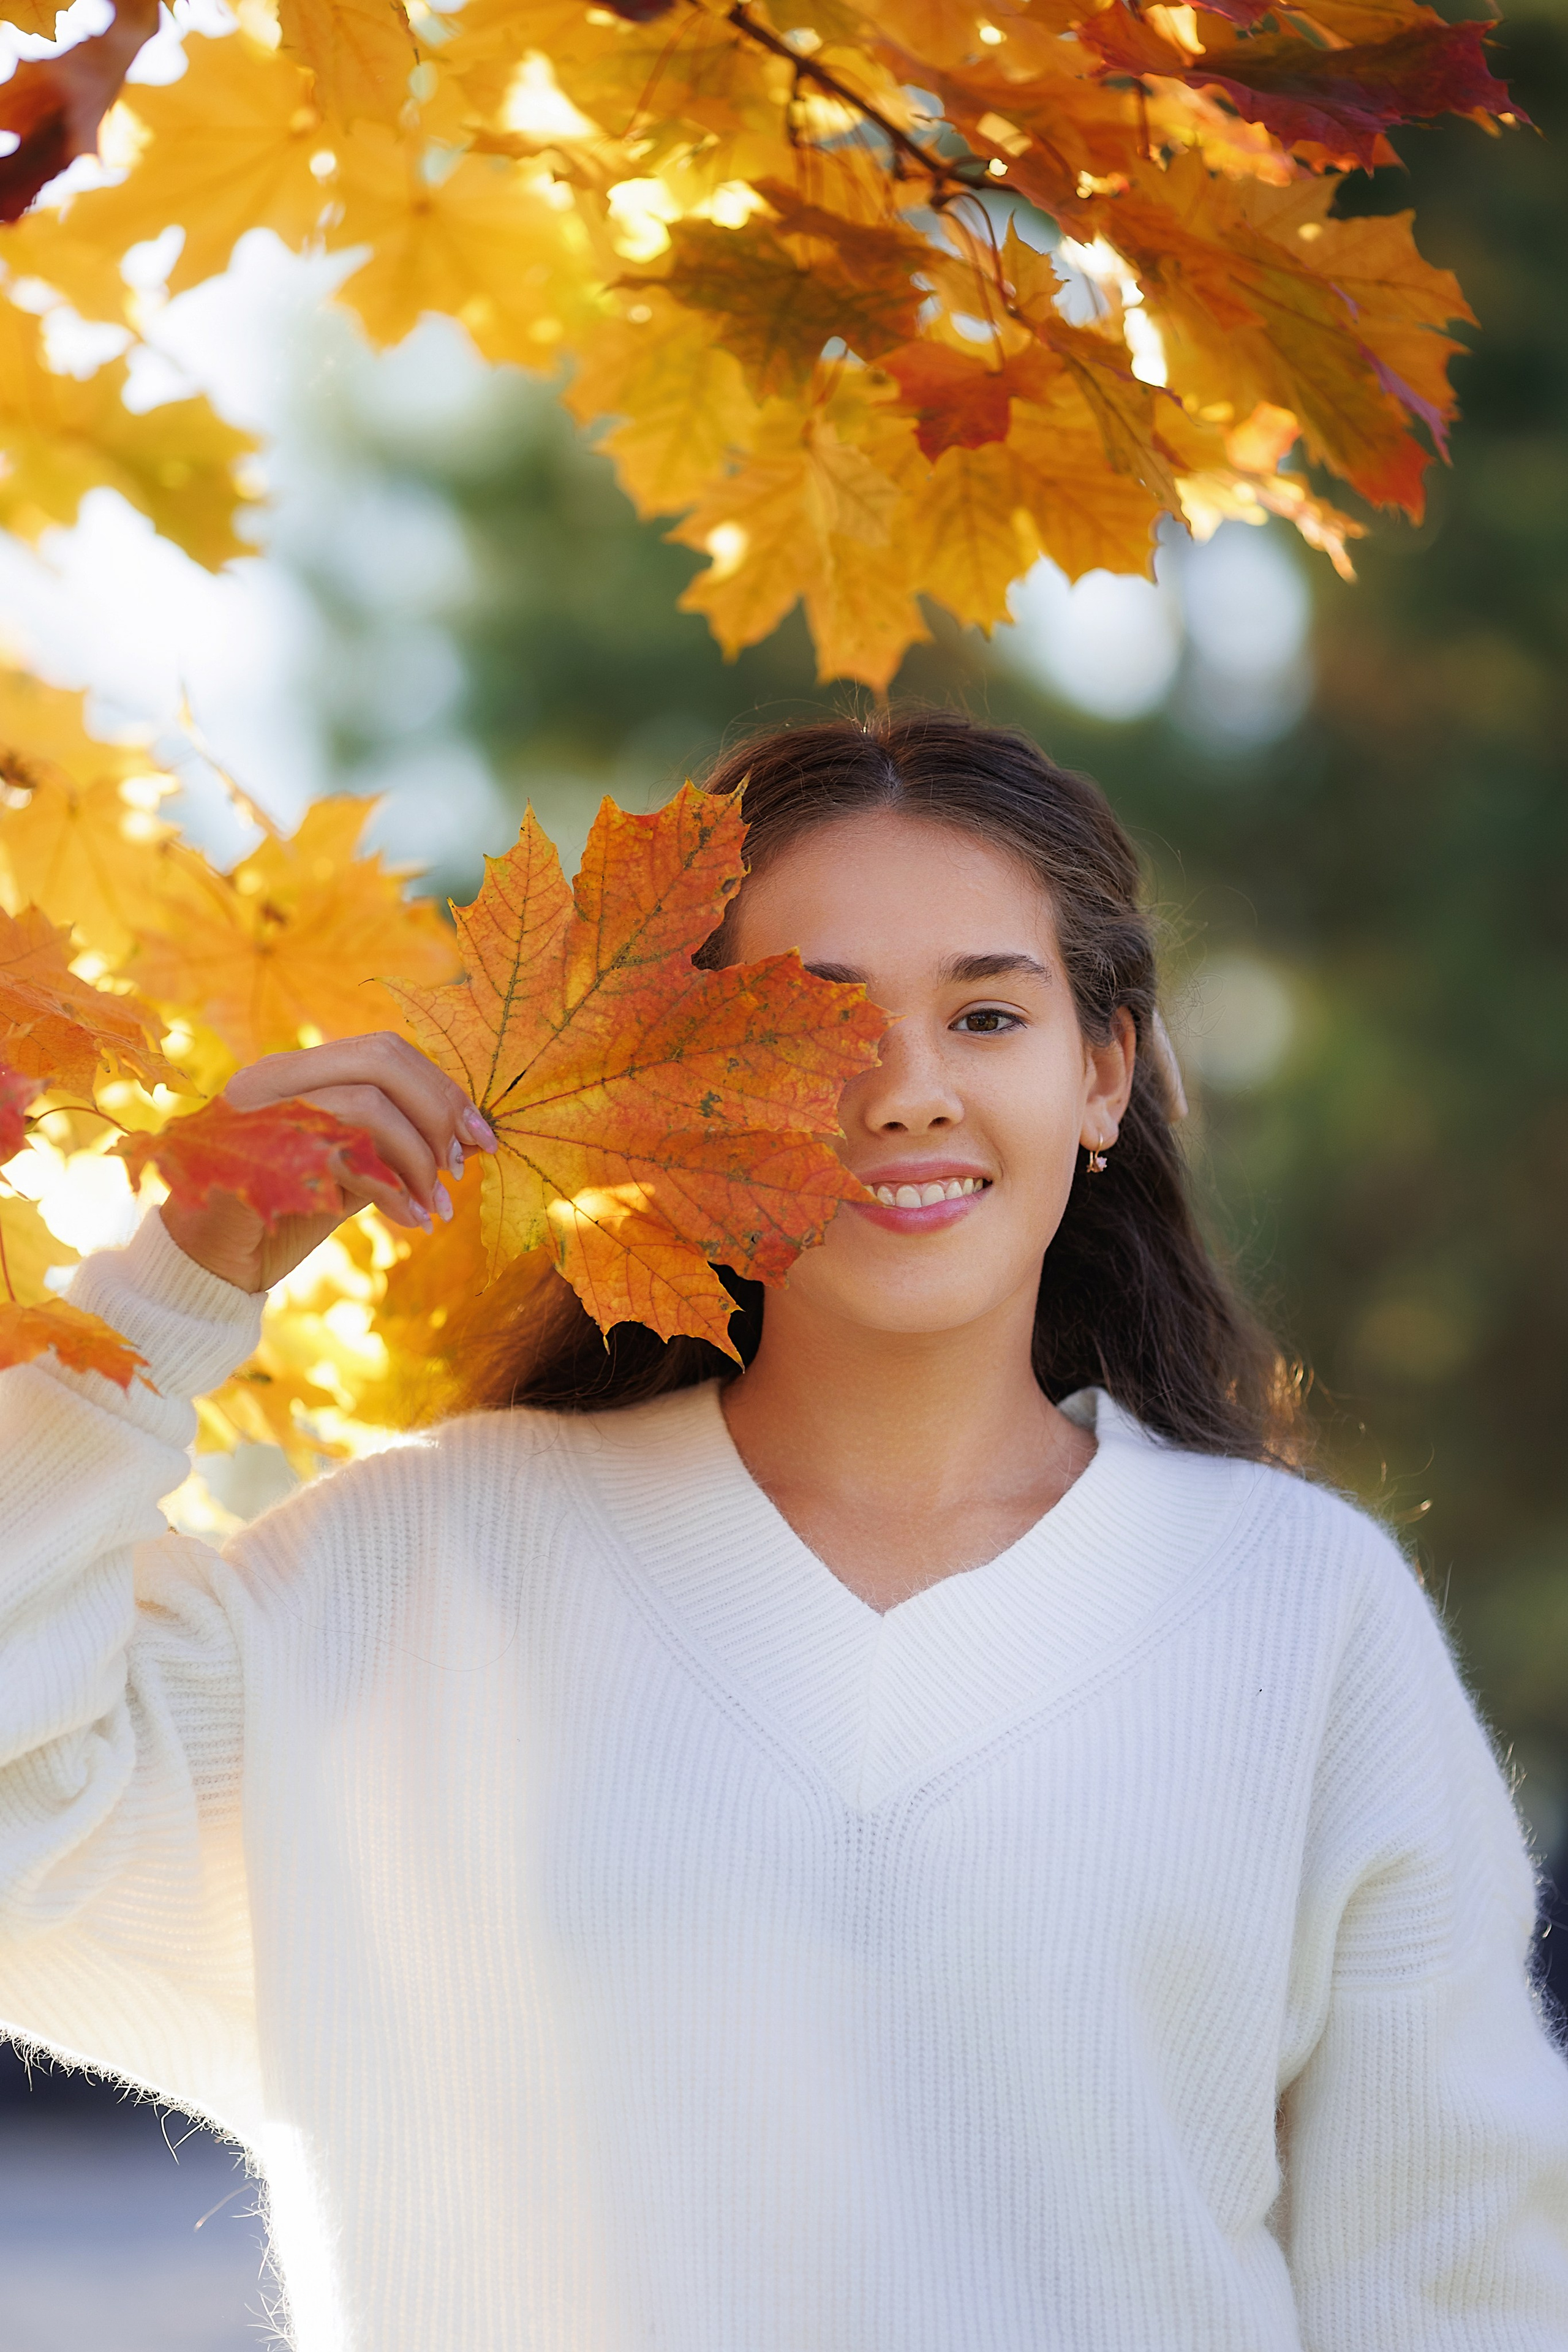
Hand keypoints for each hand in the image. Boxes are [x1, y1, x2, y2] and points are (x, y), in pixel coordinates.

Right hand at [159, 1033, 496, 1292]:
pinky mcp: (255, 1158)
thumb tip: (465, 1136)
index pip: (383, 1049)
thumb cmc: (279, 1218)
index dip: (442, 1087)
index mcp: (295, 1071)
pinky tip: (412, 1221)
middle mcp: (273, 1078)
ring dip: (419, 1159)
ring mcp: (260, 1113)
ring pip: (368, 1104)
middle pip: (382, 1059)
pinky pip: (347, 1156)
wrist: (205, 1267)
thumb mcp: (346, 1169)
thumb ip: (389, 1143)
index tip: (479, 1135)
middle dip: (439, 1110)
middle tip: (465, 1163)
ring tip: (437, 1205)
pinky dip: (394, 1191)